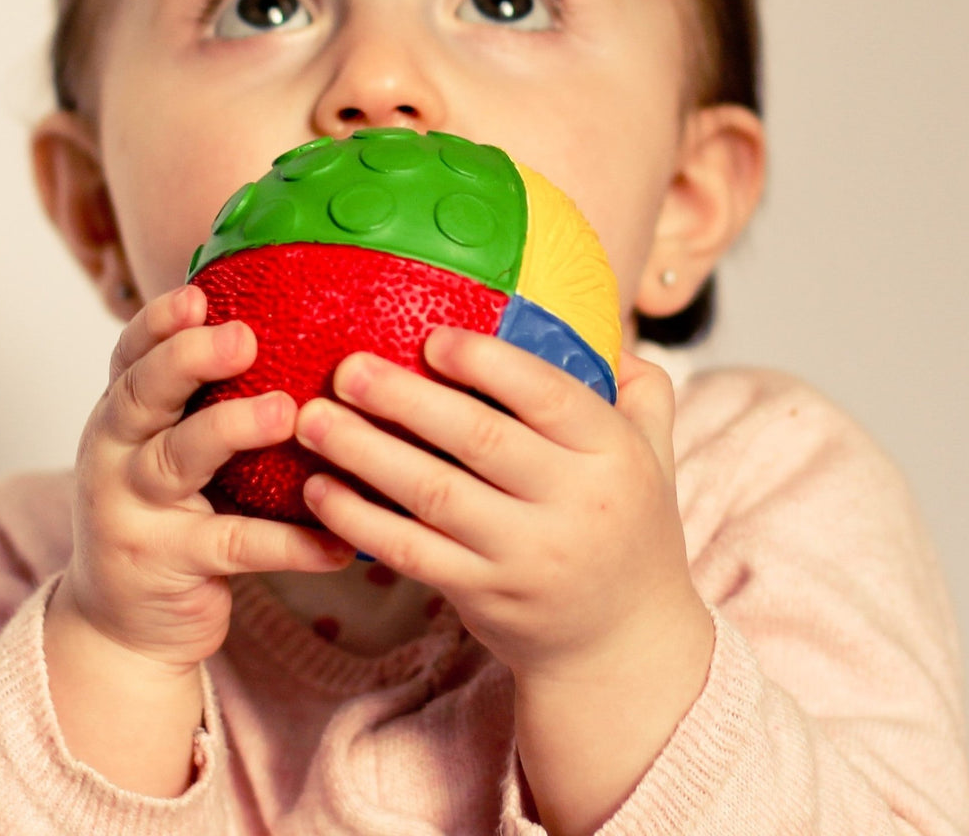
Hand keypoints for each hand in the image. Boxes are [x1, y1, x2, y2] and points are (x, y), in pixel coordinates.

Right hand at [57, 283, 354, 670]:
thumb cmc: (160, 515)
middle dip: (189, 359)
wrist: (117, 627)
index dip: (158, 322)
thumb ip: (198, 400)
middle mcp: (113, 455)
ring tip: (288, 412)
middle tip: (244, 337)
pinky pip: (235, 547)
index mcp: (120, 417)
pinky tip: (337, 542)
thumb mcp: (161, 449)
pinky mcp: (168, 565)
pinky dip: (289, 543)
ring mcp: (134, 511)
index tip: (197, 294)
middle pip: (142, 394)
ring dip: (235, 429)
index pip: (129, 356)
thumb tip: (281, 326)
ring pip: (180, 460)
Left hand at [294, 326, 702, 680]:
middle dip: (405, 399)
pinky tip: (319, 489)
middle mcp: (574, 504)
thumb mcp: (656, 455)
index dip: (487, 362)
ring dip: (365, 453)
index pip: (548, 396)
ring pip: (433, 494)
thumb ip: (641, 390)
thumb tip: (600, 324)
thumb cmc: (630, 528)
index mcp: (613, 455)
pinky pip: (410, 551)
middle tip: (347, 368)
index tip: (430, 337)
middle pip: (478, 440)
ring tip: (312, 420)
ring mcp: (524, 555)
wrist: (623, 645)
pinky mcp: (481, 594)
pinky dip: (359, 520)